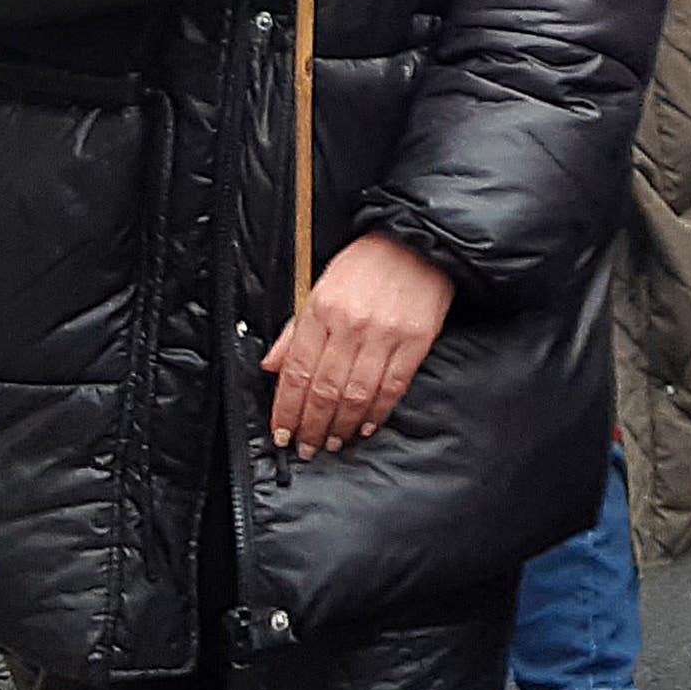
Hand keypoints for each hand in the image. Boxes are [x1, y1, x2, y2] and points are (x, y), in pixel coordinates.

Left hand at [261, 231, 451, 456]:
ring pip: (356, 395)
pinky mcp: (416, 341)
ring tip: (332, 443)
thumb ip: (295, 328)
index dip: (286, 408)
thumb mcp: (320, 284)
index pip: (297, 370)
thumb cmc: (367, 262)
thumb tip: (271, 365)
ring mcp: (385, 334)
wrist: (419, 242)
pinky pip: (392, 387)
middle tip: (305, 447)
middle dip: (311, 426)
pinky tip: (366, 426)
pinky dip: (377, 413)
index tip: (282, 431)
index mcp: (322, 308)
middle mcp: (351, 324)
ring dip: (341, 426)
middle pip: (324, 389)